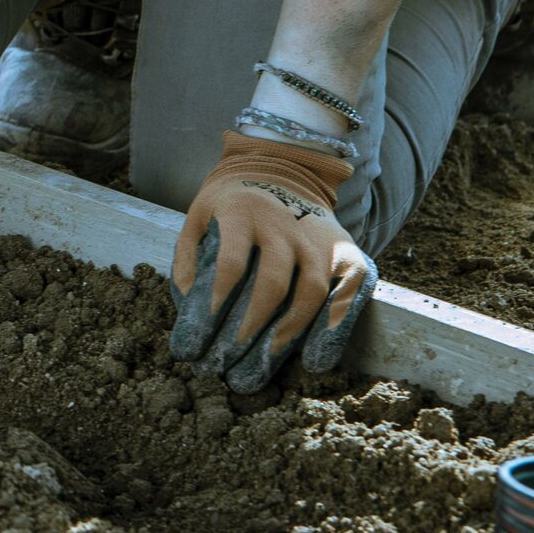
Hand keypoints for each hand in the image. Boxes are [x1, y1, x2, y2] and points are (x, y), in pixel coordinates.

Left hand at [169, 131, 376, 392]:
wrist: (281, 174)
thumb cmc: (229, 208)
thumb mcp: (198, 218)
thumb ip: (188, 257)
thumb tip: (185, 303)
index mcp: (241, 214)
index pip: (231, 261)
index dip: (218, 297)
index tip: (204, 328)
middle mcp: (284, 224)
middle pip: (274, 280)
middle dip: (254, 322)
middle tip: (234, 354)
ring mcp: (318, 238)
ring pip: (312, 289)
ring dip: (292, 329)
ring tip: (269, 359)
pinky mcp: (345, 250)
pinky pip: (348, 288)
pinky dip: (336, 321)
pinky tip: (318, 353)